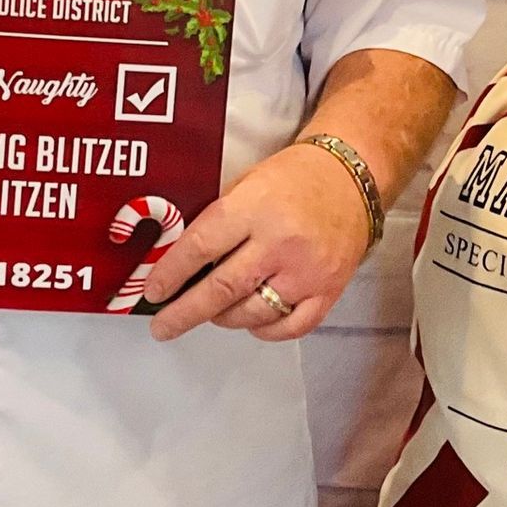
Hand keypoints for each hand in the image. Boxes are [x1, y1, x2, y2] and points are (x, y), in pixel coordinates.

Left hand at [141, 142, 371, 343]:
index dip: (171, 273)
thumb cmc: (297, 177)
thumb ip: (219, 221)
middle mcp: (281, 242)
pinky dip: (264, 330)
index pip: (202, 247)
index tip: (154, 290)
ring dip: (224, 318)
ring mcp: (307, 270)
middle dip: (184, 312)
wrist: (353, 176)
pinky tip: (251, 320)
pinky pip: (289, 327)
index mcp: (257, 207)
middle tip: (163, 325)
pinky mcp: (329, 289)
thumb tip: (180, 263)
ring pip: (252, 314)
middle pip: (222, 289)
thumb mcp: (248, 182)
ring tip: (213, 311)